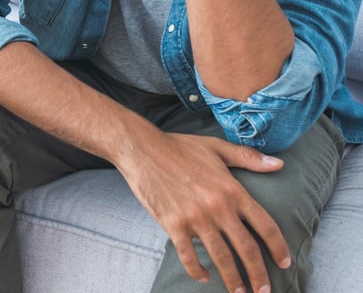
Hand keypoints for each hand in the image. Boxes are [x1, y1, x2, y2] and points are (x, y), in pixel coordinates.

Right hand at [116, 130, 288, 291]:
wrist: (141, 148)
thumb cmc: (179, 147)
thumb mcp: (217, 148)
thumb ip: (249, 158)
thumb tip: (280, 164)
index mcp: (232, 190)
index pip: (265, 225)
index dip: (278, 247)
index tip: (283, 263)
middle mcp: (218, 207)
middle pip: (247, 248)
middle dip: (258, 274)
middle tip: (265, 291)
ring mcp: (195, 218)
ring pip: (221, 257)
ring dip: (232, 279)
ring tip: (239, 292)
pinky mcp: (173, 224)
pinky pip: (189, 256)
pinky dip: (196, 271)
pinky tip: (203, 277)